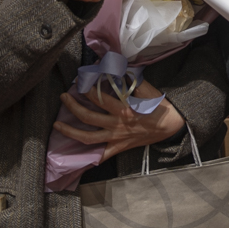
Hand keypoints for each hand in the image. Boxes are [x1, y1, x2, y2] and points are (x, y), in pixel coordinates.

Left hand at [57, 78, 187, 162]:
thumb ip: (132, 80)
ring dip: (70, 132)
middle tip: (63, 96)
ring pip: (88, 138)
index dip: (87, 89)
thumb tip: (118, 69)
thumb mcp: (148, 90)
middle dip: (73, 106)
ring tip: (57, 125)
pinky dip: (89, 159)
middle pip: (88, 117)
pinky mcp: (119, 147)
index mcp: (123, 110)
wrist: (171, 126)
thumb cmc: (160, 107)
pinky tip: (76, 158)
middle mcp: (116, 125)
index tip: (79, 80)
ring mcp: (116, 138)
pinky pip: (102, 156)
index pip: (100, 98)